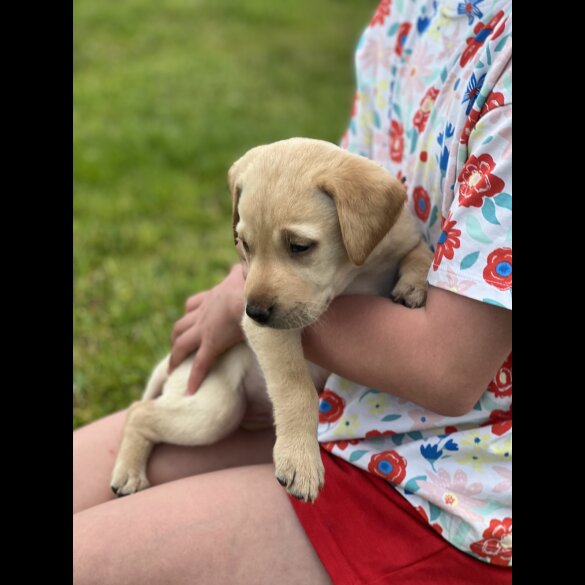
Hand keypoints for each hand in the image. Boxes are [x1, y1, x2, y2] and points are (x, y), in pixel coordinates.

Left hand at [169, 264, 245, 393]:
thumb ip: (249, 270)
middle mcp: (204, 312)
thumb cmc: (255, 283)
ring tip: (174, 370)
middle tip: (177, 349)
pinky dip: (194, 377)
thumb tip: (254, 266)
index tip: (190, 322)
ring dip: (176, 356)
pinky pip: (200, 364)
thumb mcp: (248, 272)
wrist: (252, 296)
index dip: (190, 314)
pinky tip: (190, 390)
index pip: (193, 305)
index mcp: (213, 296)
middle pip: (181, 325)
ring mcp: (205, 328)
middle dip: (177, 337)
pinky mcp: (212, 344)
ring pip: (182, 343)